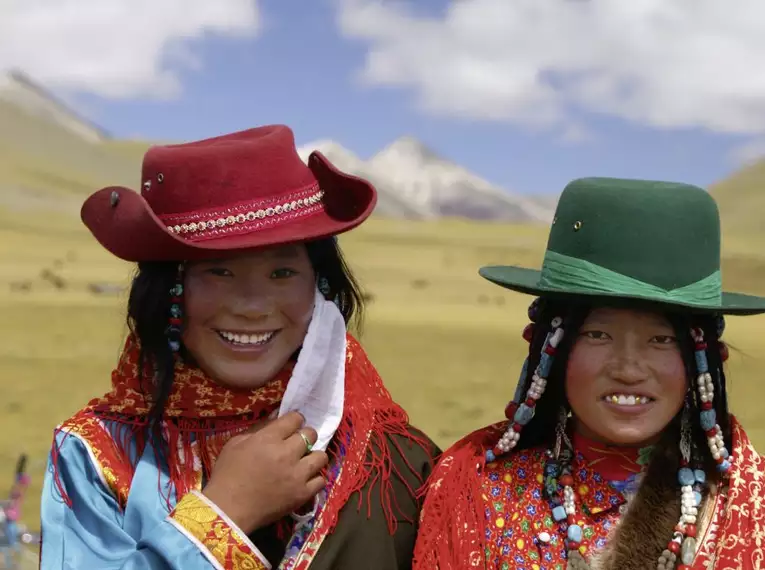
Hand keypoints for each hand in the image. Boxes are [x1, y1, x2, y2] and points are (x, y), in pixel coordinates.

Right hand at [202, 411, 328, 533]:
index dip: (295, 420)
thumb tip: (276, 418)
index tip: (292, 426)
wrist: (227, 510)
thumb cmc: (227, 474)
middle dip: (305, 436)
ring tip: (304, 463)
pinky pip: (321, 481)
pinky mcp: (302, 494)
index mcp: (269, 438)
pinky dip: (314, 479)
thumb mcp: (235, 444)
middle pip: (311, 434)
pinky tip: (304, 481)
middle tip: (297, 444)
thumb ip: (257, 429)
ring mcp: (298, 474)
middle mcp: (288, 453)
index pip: (295, 418)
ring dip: (313, 457)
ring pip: (321, 456)